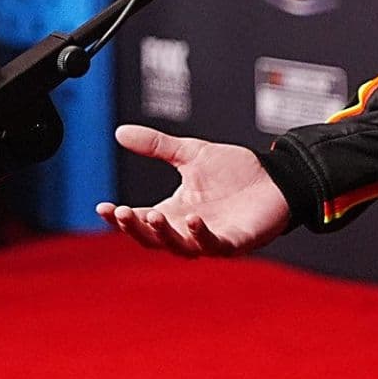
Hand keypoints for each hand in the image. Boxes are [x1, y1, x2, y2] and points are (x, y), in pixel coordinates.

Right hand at [95, 124, 290, 257]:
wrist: (275, 177)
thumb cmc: (235, 171)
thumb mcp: (190, 153)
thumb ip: (156, 146)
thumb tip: (120, 132)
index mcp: (174, 211)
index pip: (139, 220)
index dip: (120, 219)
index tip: (103, 208)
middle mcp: (188, 229)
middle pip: (153, 239)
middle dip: (135, 229)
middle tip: (122, 213)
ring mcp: (210, 238)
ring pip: (179, 246)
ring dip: (164, 234)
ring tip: (151, 215)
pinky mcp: (234, 242)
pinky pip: (214, 245)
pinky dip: (202, 236)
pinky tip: (195, 220)